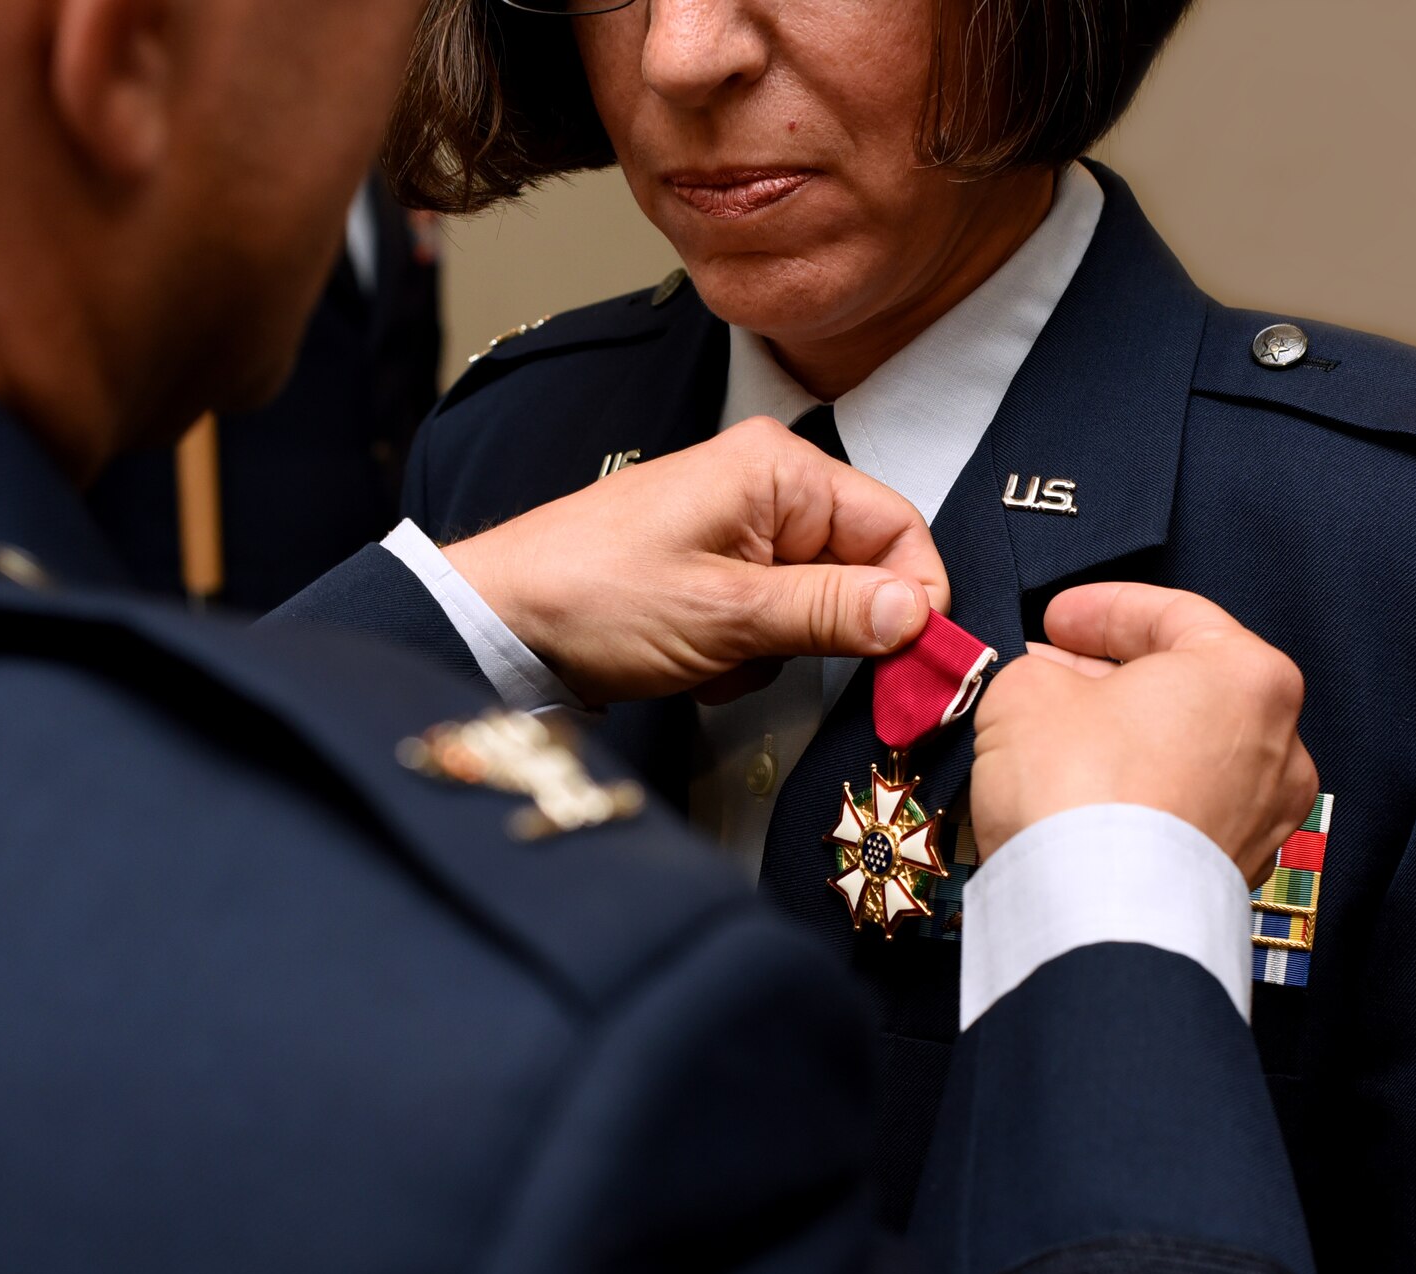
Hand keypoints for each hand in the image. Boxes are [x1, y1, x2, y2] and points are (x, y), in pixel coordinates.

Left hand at [444, 417, 950, 704]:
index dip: (915, 598)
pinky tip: (690, 658)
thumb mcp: (727, 615)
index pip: (897, 527)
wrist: (497, 623)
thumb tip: (917, 615)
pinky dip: (740, 653)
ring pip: (814, 608)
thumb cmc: (588, 596)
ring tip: (709, 652)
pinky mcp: (714, 572)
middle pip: (858, 571)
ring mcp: (738, 530)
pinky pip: (769, 623)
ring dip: (771, 650)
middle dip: (820, 631)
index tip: (915, 662)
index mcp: (777, 468)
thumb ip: (832, 613)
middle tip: (769, 656)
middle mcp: (765, 487)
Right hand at [970, 583, 1318, 885]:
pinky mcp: (1234, 872)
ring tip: (1055, 736)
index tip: (1055, 617)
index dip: (1102, 609)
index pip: (1174, 614)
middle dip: (1108, 676)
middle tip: (1046, 672)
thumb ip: (1039, 670)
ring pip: (1187, 752)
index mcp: (1250, 675)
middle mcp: (1278, 745)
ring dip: (1124, 736)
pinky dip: (1138, 792)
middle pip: (1187, 687)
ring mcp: (1263, 817)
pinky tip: (1081, 795)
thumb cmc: (1077, 788)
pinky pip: (1183, 810)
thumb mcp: (1026, 689)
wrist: (1095, 917)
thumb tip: (1043, 686)